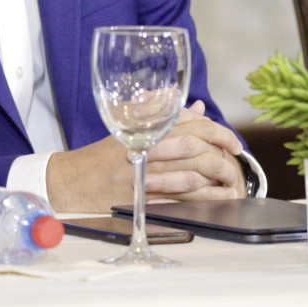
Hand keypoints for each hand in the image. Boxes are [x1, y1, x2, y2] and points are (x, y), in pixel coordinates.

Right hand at [43, 102, 244, 211]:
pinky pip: (179, 199)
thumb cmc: (100, 156)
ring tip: (231, 182)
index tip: (233, 141)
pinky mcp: (142, 199)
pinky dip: (202, 200)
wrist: (70, 182)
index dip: (218, 132)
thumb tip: (196, 106)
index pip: (190, 124)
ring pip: (191, 175)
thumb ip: (161, 114)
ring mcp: (144, 176)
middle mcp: (145, 149)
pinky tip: (216, 200)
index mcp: (144, 128)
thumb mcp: (127, 126)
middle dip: (223, 155)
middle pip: (195, 148)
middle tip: (237, 161)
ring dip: (217, 179)